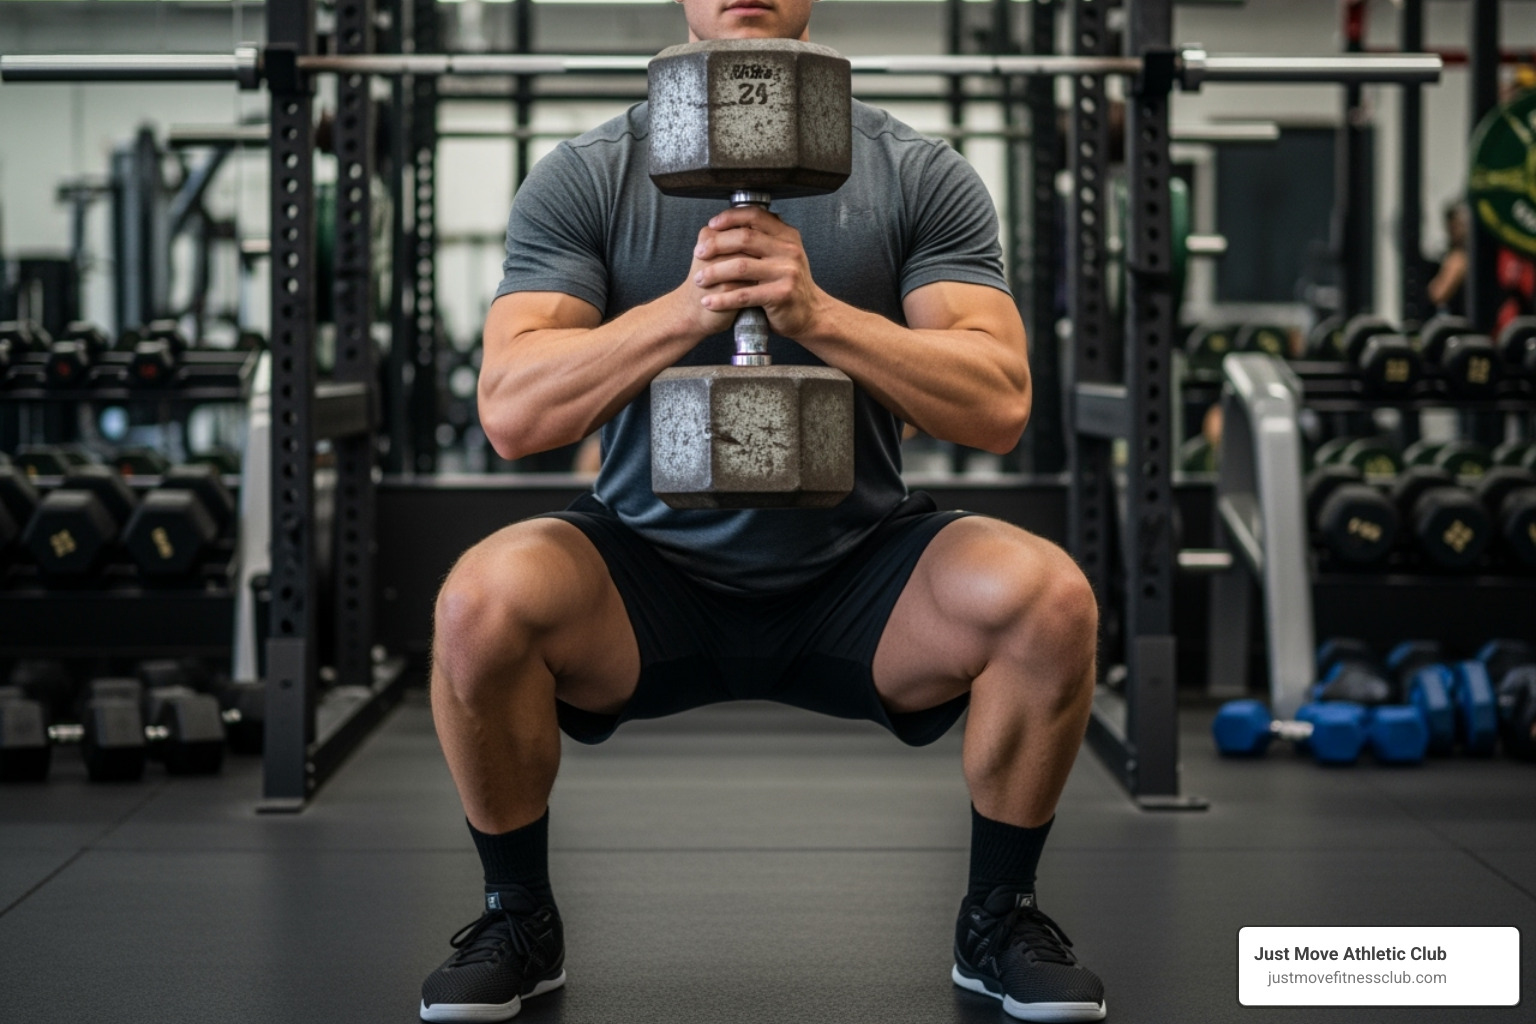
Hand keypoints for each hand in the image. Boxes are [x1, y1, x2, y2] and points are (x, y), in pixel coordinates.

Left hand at [687, 206, 829, 338]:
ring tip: (699, 279)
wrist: (810, 314)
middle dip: (716, 245)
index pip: (755, 215)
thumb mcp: (781, 255)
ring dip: (714, 273)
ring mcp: (786, 272)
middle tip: (699, 254)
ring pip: (741, 266)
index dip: (730, 218)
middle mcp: (789, 250)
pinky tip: (709, 303)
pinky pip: (744, 295)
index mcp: (787, 236)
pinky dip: (722, 300)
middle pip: (744, 238)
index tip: (711, 225)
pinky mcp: (781, 295)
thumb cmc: (786, 284)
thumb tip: (730, 222)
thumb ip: (763, 239)